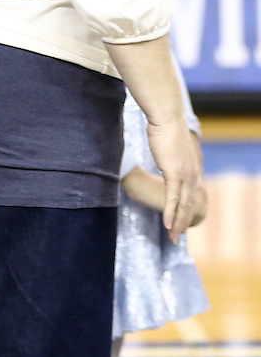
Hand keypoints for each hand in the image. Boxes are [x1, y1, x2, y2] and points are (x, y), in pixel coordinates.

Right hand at [146, 115, 205, 241]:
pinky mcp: (175, 173)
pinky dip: (171, 213)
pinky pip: (173, 199)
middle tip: (177, 239)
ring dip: (177, 223)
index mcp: (192, 168)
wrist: (166, 117)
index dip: (185, 211)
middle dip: (183, 223)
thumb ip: (170, 154)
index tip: (180, 223)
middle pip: (188, 204)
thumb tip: (164, 152)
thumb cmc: (164, 126)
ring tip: (173, 238)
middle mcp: (192, 174)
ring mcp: (185, 175)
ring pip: (182, 205)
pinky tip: (168, 225)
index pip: (190, 195)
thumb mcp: (170, 145)